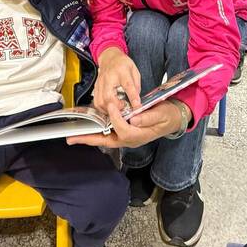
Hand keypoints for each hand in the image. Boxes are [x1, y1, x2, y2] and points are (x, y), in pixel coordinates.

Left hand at [67, 101, 185, 148]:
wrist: (173, 119)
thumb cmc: (168, 116)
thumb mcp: (162, 115)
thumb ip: (148, 117)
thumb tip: (134, 118)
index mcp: (139, 135)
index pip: (123, 128)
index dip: (116, 117)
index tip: (113, 105)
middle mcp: (130, 139)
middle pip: (107, 141)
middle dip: (89, 139)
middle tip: (72, 139)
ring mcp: (127, 138)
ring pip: (105, 139)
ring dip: (90, 137)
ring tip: (75, 136)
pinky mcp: (125, 133)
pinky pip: (108, 134)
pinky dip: (97, 132)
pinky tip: (88, 128)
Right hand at [93, 48, 141, 113]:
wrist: (109, 58)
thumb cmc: (123, 64)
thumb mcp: (134, 71)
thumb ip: (136, 86)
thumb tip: (136, 101)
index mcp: (121, 71)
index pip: (127, 85)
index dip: (132, 97)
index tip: (137, 106)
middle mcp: (108, 77)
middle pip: (108, 96)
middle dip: (117, 107)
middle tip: (125, 108)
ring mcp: (100, 83)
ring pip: (101, 102)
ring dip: (110, 110)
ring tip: (118, 110)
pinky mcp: (96, 88)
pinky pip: (96, 102)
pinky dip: (103, 109)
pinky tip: (110, 108)